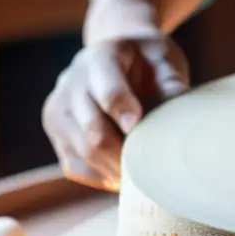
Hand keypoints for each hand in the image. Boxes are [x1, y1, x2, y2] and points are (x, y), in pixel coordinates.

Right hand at [41, 35, 189, 190]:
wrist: (112, 58)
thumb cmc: (146, 62)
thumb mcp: (162, 58)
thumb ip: (170, 78)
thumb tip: (179, 100)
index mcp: (100, 58)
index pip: (106, 91)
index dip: (122, 111)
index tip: (138, 128)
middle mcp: (72, 82)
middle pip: (92, 129)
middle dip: (123, 153)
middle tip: (151, 170)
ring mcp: (58, 109)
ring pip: (82, 152)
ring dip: (114, 169)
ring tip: (142, 178)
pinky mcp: (56, 132)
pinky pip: (74, 166)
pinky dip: (100, 177)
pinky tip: (123, 177)